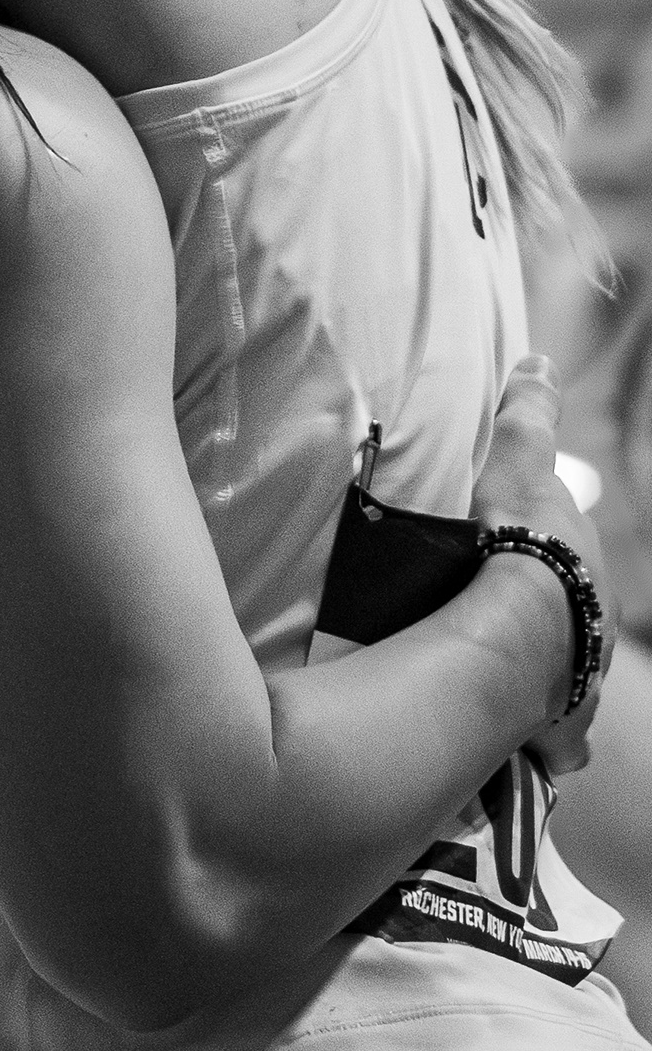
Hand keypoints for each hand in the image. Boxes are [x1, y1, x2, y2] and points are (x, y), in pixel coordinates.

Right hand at [469, 353, 617, 773]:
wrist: (524, 628)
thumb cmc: (524, 542)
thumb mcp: (523, 463)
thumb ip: (529, 415)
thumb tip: (539, 360)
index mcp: (589, 573)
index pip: (573, 558)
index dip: (547, 553)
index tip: (517, 553)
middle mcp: (598, 633)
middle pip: (579, 625)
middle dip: (555, 625)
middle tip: (504, 619)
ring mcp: (585, 685)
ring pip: (575, 684)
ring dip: (549, 683)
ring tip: (507, 682)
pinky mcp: (562, 731)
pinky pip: (556, 739)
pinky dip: (542, 740)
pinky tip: (522, 742)